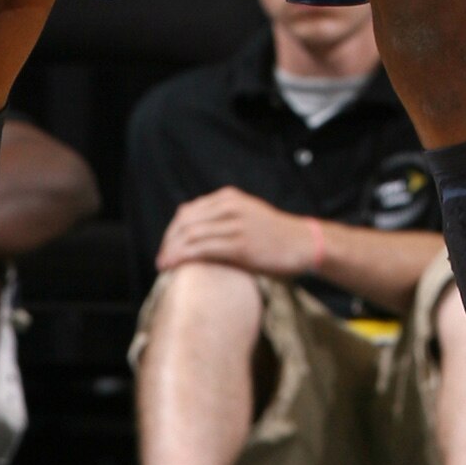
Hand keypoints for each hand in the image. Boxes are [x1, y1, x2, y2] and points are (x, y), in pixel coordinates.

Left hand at [157, 186, 319, 278]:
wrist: (304, 243)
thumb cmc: (275, 236)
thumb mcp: (248, 216)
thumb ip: (224, 219)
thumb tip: (197, 234)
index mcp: (230, 198)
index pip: (188, 212)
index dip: (172, 231)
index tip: (166, 248)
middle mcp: (230, 206)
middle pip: (186, 222)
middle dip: (169, 242)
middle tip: (161, 260)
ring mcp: (236, 224)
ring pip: (191, 235)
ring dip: (172, 251)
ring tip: (164, 266)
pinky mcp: (240, 244)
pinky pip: (203, 249)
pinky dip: (184, 257)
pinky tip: (175, 267)